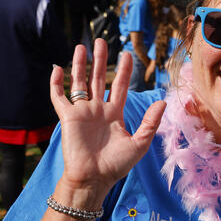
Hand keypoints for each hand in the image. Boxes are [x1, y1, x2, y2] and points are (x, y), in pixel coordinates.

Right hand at [51, 39, 165, 199]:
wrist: (94, 179)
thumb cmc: (116, 165)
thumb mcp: (139, 143)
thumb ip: (151, 122)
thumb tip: (163, 101)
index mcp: (115, 114)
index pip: (119, 86)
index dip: (123, 70)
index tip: (127, 54)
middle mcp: (98, 110)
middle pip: (98, 79)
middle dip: (100, 60)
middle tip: (101, 41)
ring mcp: (82, 112)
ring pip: (79, 82)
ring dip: (79, 65)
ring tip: (81, 46)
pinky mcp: (67, 118)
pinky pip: (59, 97)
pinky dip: (56, 83)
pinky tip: (58, 68)